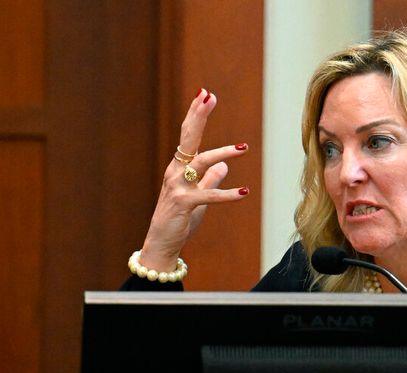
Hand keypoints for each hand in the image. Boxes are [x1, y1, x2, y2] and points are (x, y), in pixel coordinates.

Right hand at [139, 89, 248, 270]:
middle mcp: (176, 172)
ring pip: (201, 163)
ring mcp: (178, 187)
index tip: (204, 94)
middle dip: (199, 116)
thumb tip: (224, 166)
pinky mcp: (184, 204)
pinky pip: (209, 195)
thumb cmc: (178, 219)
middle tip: (208, 97)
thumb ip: (208, 180)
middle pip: (188, 138)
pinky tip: (244, 192)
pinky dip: (227, 194)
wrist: (162, 243)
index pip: (188, 135)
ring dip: (223, 153)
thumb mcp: (197, 197)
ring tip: (243, 148)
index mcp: (179, 167)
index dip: (196, 115)